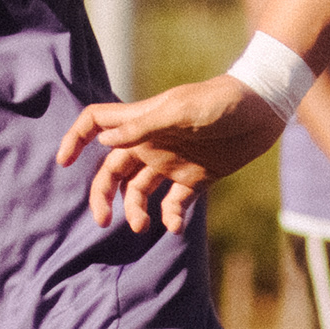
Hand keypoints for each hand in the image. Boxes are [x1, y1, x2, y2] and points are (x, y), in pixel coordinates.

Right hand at [56, 78, 284, 233]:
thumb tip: (104, 141)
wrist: (265, 108)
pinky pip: (174, 202)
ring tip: (143, 227)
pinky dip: (170, 216)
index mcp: (142, 122)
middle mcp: (151, 143)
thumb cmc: (222, 101)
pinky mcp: (196, 178)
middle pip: (111, 170)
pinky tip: (174, 226)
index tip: (64, 162)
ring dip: (134, 210)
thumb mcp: (181, 110)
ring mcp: (172, 162)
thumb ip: (143, 126)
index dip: (76, 139)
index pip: (97, 124)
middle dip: (102, 195)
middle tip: (104, 221)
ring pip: (138, 191)